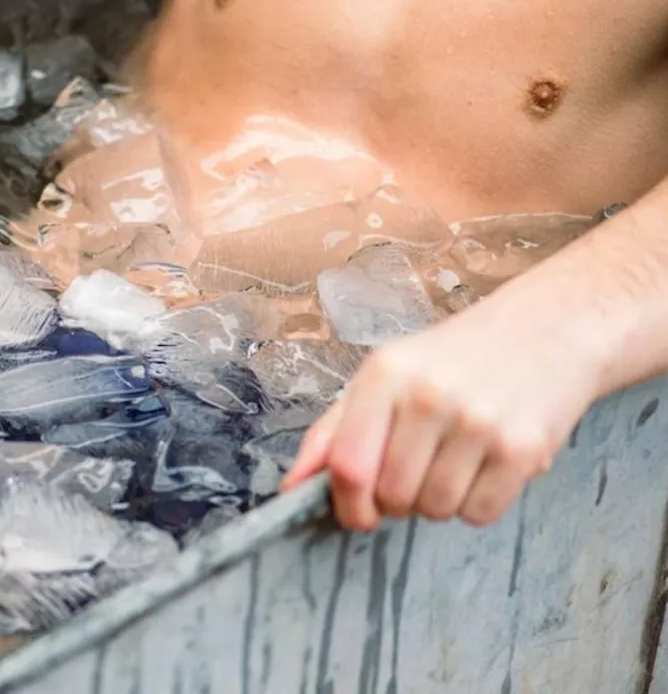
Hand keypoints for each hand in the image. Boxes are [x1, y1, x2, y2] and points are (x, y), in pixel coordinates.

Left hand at [281, 304, 601, 529]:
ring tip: (452, 460)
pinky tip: (484, 465)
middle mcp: (430, 396)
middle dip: (397, 500)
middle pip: (393, 496)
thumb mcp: (385, 376)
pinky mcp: (525, 450)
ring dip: (438, 502)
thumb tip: (293, 486)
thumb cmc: (456, 358)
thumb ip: (334, 431)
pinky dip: (476, 504)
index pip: (349, 466)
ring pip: (435, 510)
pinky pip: (480, 514)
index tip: (357, 512)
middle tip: (416, 469)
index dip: (347, 504)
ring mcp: (480, 423)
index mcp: (386, 375)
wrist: (549, 329)